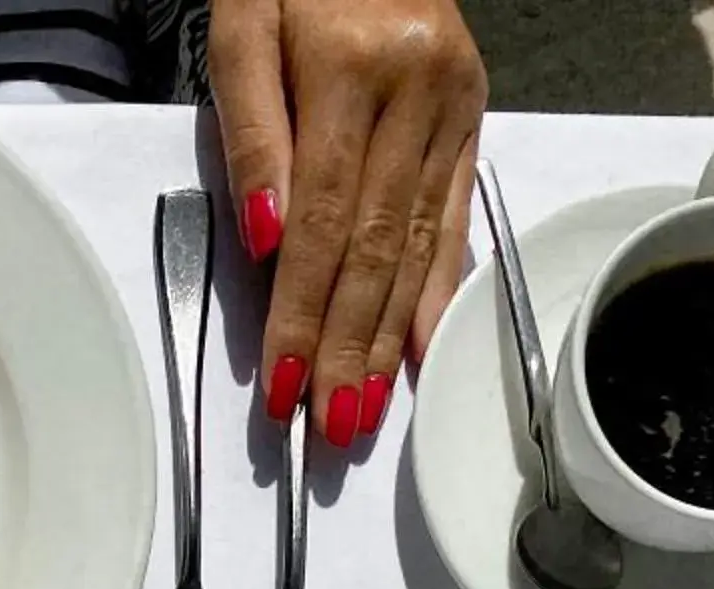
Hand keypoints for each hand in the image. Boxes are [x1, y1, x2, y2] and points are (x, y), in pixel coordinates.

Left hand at [209, 0, 485, 447]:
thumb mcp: (242, 31)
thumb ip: (252, 136)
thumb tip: (266, 242)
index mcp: (352, 68)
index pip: (321, 222)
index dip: (300, 312)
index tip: (282, 387)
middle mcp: (416, 88)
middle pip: (374, 246)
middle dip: (347, 345)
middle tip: (330, 424)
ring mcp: (453, 103)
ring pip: (417, 241)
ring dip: (390, 335)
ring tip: (366, 408)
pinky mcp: (472, 113)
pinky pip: (454, 214)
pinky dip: (439, 288)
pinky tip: (425, 348)